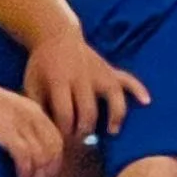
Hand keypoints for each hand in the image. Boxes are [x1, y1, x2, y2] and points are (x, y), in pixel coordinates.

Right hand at [0, 78, 67, 176]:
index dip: (54, 163)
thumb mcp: (6, 110)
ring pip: (42, 158)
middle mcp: (33, 117)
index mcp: (34, 111)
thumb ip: (18, 126)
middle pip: (53, 151)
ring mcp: (22, 124)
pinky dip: (26, 174)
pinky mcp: (8, 132)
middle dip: (49, 175)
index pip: (57, 141)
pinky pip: (26, 158)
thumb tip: (22, 152)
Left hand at [19, 29, 147, 142]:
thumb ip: (37, 106)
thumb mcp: (31, 84)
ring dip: (114, 116)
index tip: (62, 140)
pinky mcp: (109, 69)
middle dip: (85, 130)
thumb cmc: (41, 65)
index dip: (64, 131)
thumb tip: (46, 133)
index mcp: (59, 80)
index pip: (65, 114)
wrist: (55, 35)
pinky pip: (127, 78)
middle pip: (89, 111)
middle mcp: (82, 77)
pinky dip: (138, 89)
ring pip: (113, 96)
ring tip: (112, 131)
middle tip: (80, 140)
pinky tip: (145, 102)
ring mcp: (99, 72)